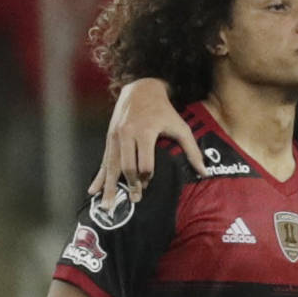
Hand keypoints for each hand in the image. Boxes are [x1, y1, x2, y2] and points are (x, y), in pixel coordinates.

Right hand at [90, 79, 198, 206]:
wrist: (141, 89)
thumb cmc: (164, 111)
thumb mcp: (181, 126)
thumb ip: (192, 150)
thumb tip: (204, 172)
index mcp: (144, 132)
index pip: (144, 162)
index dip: (147, 177)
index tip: (150, 185)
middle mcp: (127, 134)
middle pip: (127, 166)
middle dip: (130, 185)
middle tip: (135, 201)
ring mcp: (115, 136)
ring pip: (111, 166)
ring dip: (110, 187)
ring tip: (108, 206)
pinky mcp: (109, 138)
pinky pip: (103, 161)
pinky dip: (99, 177)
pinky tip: (93, 191)